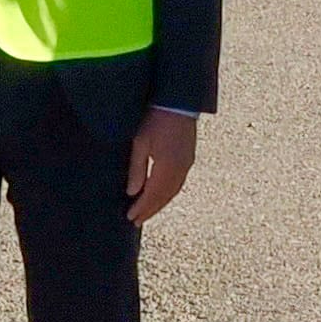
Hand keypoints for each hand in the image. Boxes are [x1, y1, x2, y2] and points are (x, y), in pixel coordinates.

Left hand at [124, 109, 199, 225]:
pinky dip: (168, 193)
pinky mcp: (188, 157)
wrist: (178, 101)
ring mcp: (187, 163)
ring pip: (173, 191)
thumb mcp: (140, 143)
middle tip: (137, 220)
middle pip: (164, 197)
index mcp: (167, 167)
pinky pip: (179, 182)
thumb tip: (132, 192)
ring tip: (147, 211)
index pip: (153, 195)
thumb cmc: (156, 118)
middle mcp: (180, 169)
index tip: (131, 218)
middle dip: (151, 209)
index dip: (142, 208)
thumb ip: (137, 169)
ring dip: (160, 203)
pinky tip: (161, 194)